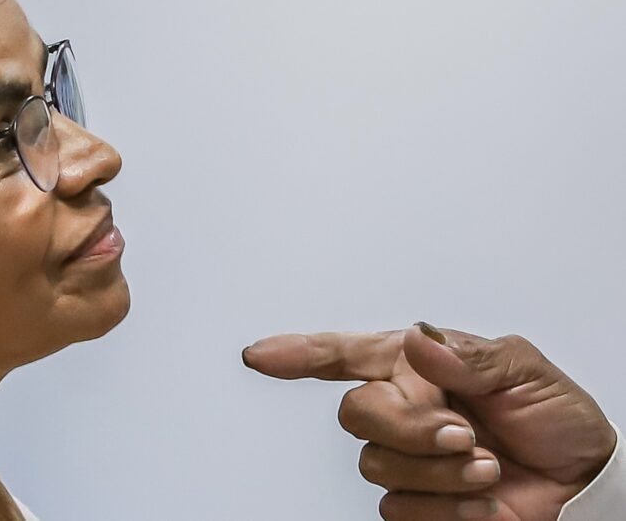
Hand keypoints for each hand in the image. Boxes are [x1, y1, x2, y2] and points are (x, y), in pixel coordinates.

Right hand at [242, 324, 616, 519]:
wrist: (585, 489)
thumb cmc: (560, 424)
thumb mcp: (527, 373)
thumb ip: (468, 355)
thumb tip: (418, 339)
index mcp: (420, 367)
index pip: (345, 355)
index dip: (298, 353)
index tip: (259, 356)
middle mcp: (405, 410)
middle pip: (355, 413)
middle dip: (408, 427)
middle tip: (462, 435)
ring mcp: (408, 458)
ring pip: (375, 464)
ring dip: (437, 470)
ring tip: (485, 467)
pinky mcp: (417, 503)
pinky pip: (399, 508)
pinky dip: (446, 506)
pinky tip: (479, 498)